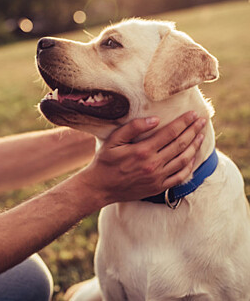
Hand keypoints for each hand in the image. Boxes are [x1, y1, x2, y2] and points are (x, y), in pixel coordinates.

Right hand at [80, 111, 205, 204]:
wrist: (100, 187)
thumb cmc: (105, 161)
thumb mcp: (113, 141)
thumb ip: (133, 128)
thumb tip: (155, 119)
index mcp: (142, 151)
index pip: (170, 133)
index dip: (184, 122)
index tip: (193, 114)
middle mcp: (153, 164)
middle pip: (180, 145)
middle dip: (193, 131)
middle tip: (202, 121)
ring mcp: (157, 178)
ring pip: (183, 160)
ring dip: (194, 146)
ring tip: (201, 135)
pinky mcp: (158, 187)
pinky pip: (180, 177)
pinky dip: (189, 166)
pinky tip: (193, 157)